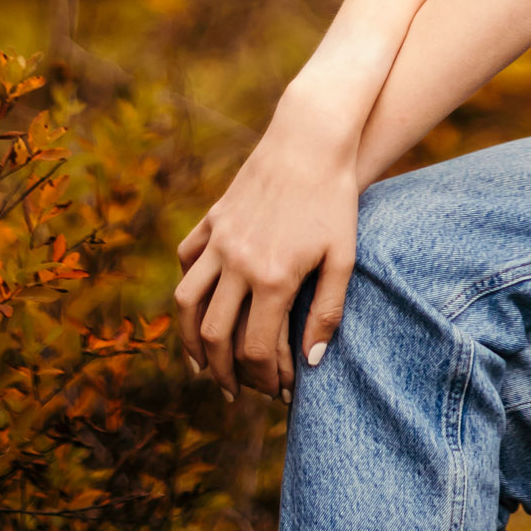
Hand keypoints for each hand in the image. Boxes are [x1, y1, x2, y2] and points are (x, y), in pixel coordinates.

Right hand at [174, 81, 361, 402]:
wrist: (312, 137)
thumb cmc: (336, 197)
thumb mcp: (343, 256)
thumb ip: (328, 312)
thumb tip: (310, 364)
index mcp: (273, 278)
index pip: (255, 350)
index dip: (265, 379)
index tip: (278, 391)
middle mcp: (238, 263)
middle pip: (214, 336)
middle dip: (222, 374)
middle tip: (234, 393)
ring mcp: (220, 239)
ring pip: (187, 302)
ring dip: (190, 340)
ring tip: (203, 363)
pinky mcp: (214, 219)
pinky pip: (188, 259)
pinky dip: (188, 285)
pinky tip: (198, 303)